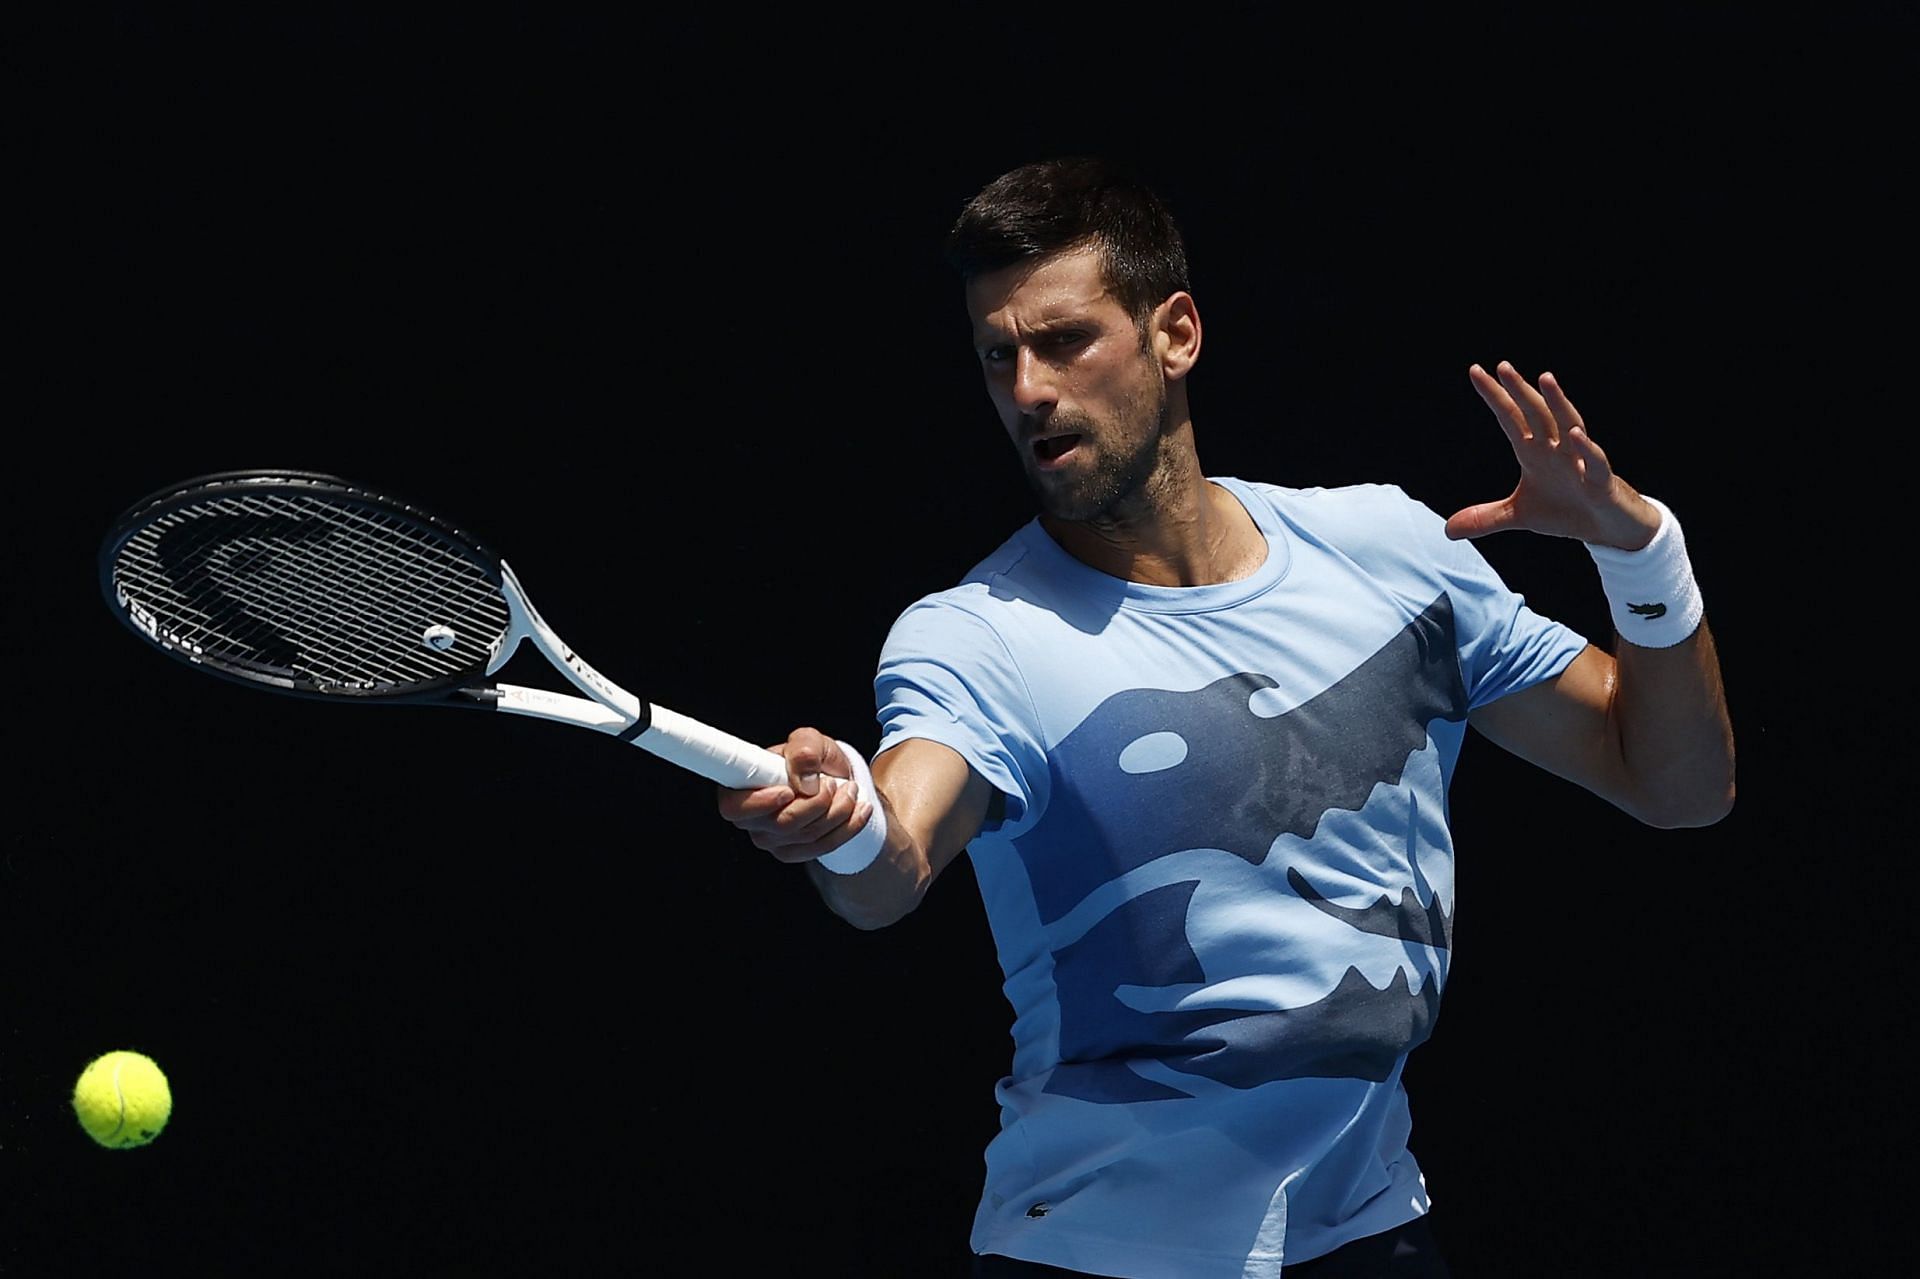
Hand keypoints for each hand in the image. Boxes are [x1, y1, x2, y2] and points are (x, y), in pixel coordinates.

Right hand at [715, 726, 874, 863]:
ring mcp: (771, 840)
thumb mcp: (809, 741)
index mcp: (741, 789)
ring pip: (808, 835)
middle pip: (784, 823)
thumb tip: (804, 779)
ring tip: (849, 789)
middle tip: (833, 783)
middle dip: (818, 802)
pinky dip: (848, 826)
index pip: (734, 807)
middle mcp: (750, 819)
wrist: (832, 780)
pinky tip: (859, 809)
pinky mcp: (793, 852)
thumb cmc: (811, 759)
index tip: (788, 791)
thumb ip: (804, 750)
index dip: (759, 803)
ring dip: (839, 810)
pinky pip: (823, 847)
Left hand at [1445, 361, 1661, 550]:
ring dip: (1557, 403)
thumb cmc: (1565, 510)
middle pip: (1537, 413)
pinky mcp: (1601, 482)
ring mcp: (1580, 462)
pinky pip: (1595, 462)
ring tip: (1545, 379)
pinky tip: (1574, 435)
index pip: (1511, 417)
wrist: (1606, 528)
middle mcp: (1556, 449)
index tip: (1475, 371)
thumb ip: (1486, 518)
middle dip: (1520, 391)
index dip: (1495, 396)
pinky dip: (1586, 449)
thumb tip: (1448, 530)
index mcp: (1535, 452)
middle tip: (1502, 366)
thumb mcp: (1520, 516)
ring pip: (1569, 424)